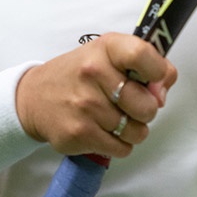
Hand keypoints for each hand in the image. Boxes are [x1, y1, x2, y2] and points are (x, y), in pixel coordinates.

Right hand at [14, 33, 176, 158]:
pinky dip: (119, 144)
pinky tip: (104, 131)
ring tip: (115, 118)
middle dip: (145, 110)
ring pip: (137, 132)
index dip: (158, 72)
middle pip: (147, 106)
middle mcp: (93, 73)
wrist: (34, 98)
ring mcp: (85, 106)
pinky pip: (121, 149)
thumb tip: (162, 94)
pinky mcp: (78, 134)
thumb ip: (146, 65)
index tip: (154, 82)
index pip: (143, 55)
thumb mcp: (109, 56)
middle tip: (129, 105)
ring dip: (132, 129)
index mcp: (105, 48)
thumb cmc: (80, 75)